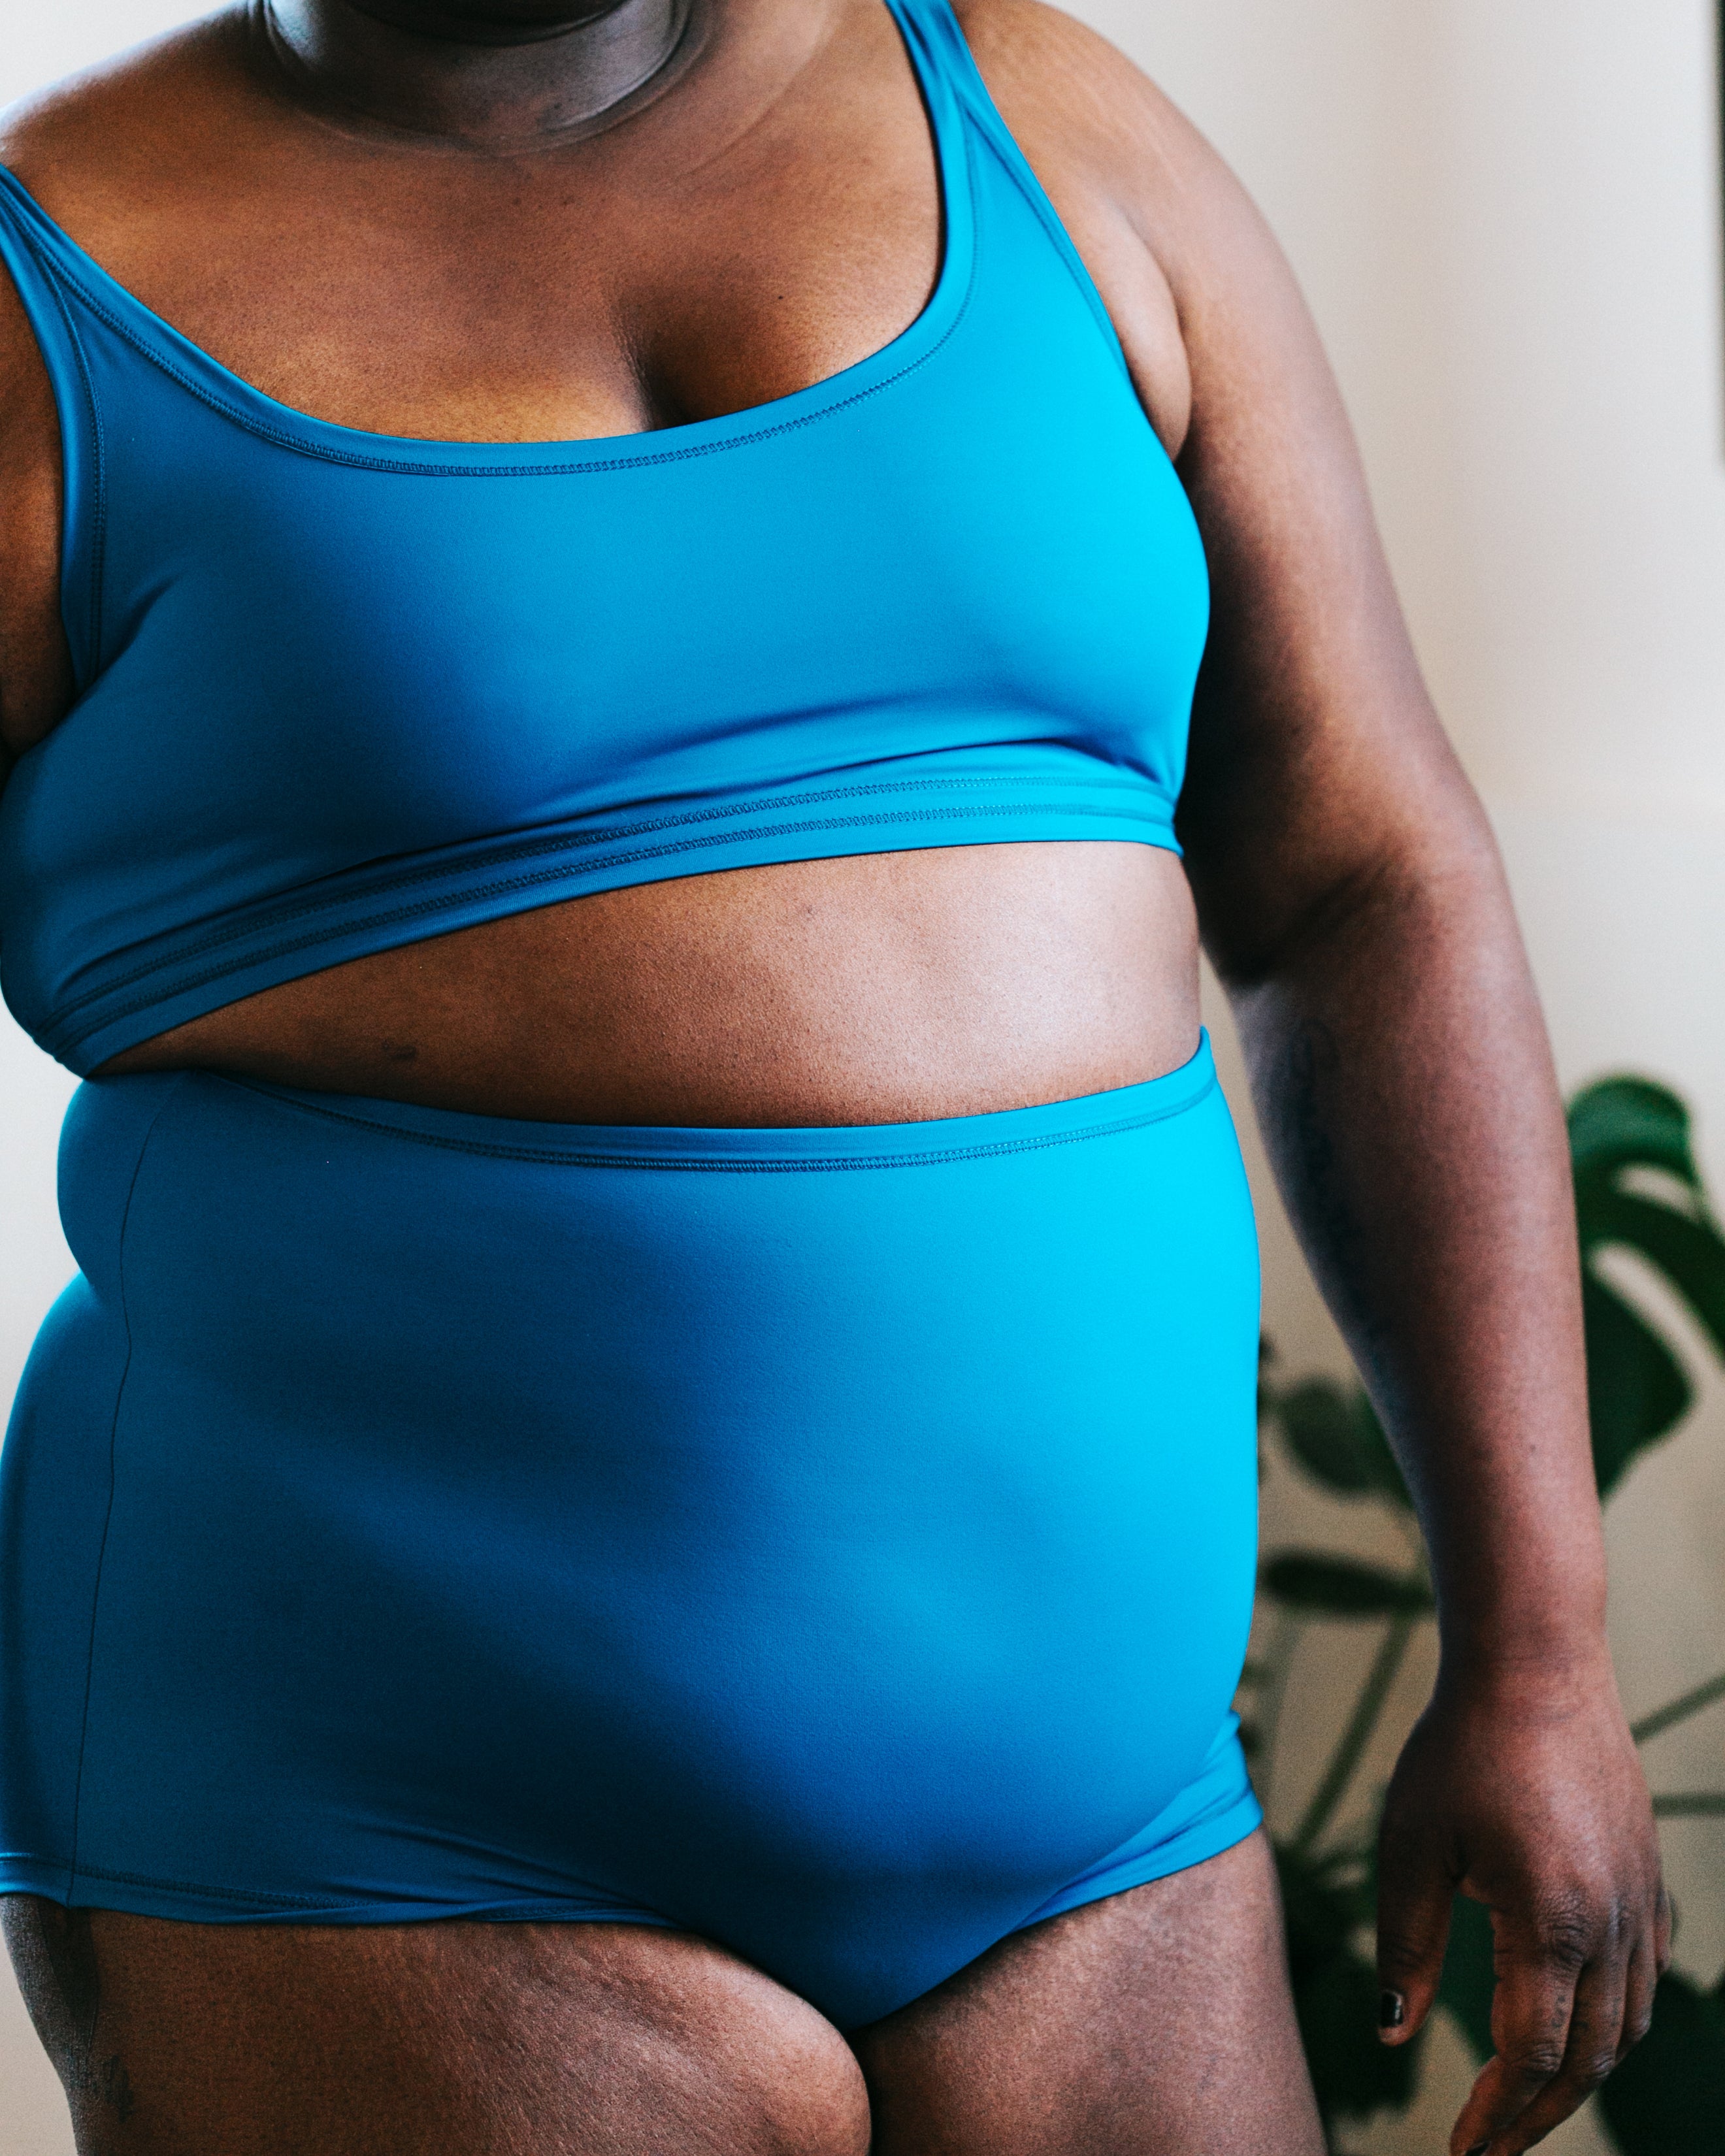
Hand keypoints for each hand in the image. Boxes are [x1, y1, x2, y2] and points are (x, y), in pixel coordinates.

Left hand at [1374, 1648, 1670, 2155]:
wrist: (1534, 1664)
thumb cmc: (1459, 1745)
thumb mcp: (1411, 1842)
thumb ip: (1403, 1944)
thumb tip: (1391, 2036)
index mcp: (1551, 1918)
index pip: (1530, 2052)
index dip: (1497, 2111)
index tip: (1461, 2149)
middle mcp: (1612, 1921)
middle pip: (1587, 2058)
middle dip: (1538, 2115)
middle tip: (1490, 2149)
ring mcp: (1640, 1900)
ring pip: (1626, 2027)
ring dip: (1578, 2077)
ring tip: (1524, 2106)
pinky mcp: (1646, 1876)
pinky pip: (1644, 1981)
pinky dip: (1611, 2026)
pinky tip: (1572, 2032)